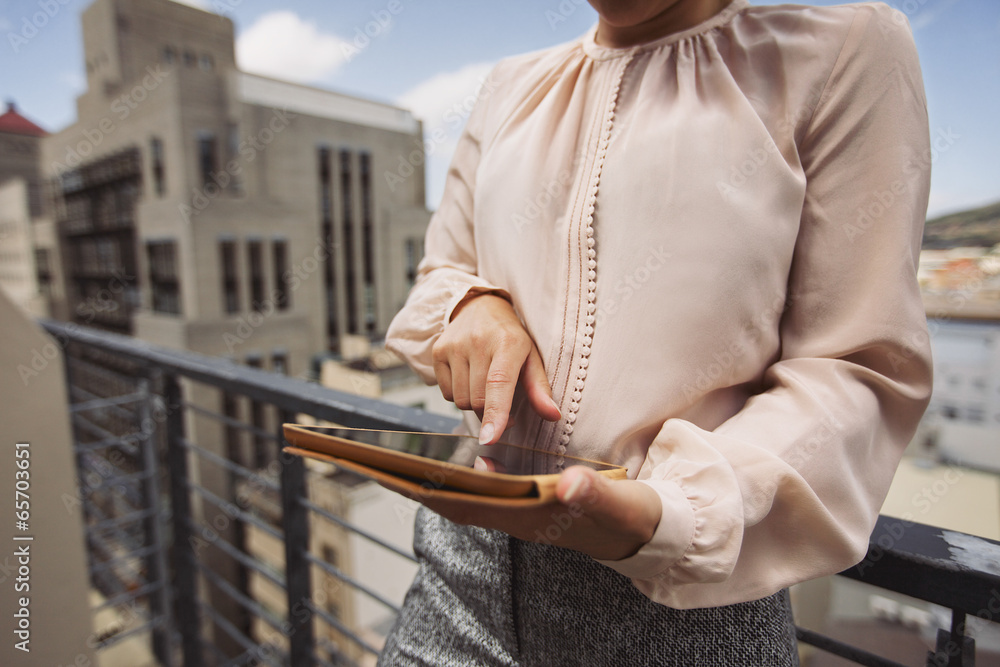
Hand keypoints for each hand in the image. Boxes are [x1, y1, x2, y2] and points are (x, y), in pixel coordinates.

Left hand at [422, 465, 662, 560]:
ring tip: (405, 465)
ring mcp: (524, 515)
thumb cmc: (632, 516)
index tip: (398, 476)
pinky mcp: (533, 507)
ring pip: (470, 501)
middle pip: (458, 505)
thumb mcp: (618, 502)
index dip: (432, 492)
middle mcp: (520, 520)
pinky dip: (466, 482)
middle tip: (381, 466)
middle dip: (421, 487)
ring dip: (438, 485)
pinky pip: (489, 495)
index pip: (469, 506)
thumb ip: (593, 492)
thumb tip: (566, 483)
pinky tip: (459, 466)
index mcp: (531, 518)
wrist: (649, 531)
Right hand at [432, 294, 560, 443]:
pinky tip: (468, 377)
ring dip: (474, 402)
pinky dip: (458, 393)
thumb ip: (540, 388)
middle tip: (502, 404)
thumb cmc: (510, 337)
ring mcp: (454, 345)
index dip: (495, 414)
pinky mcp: (438, 351)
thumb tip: (553, 416)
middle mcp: (478, 341)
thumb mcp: (531, 357)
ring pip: (460, 400)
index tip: (490, 438)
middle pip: (478, 400)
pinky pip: (446, 392)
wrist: (480, 306)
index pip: (498, 384)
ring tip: (484, 383)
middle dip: (490, 413)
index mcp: (508, 343)